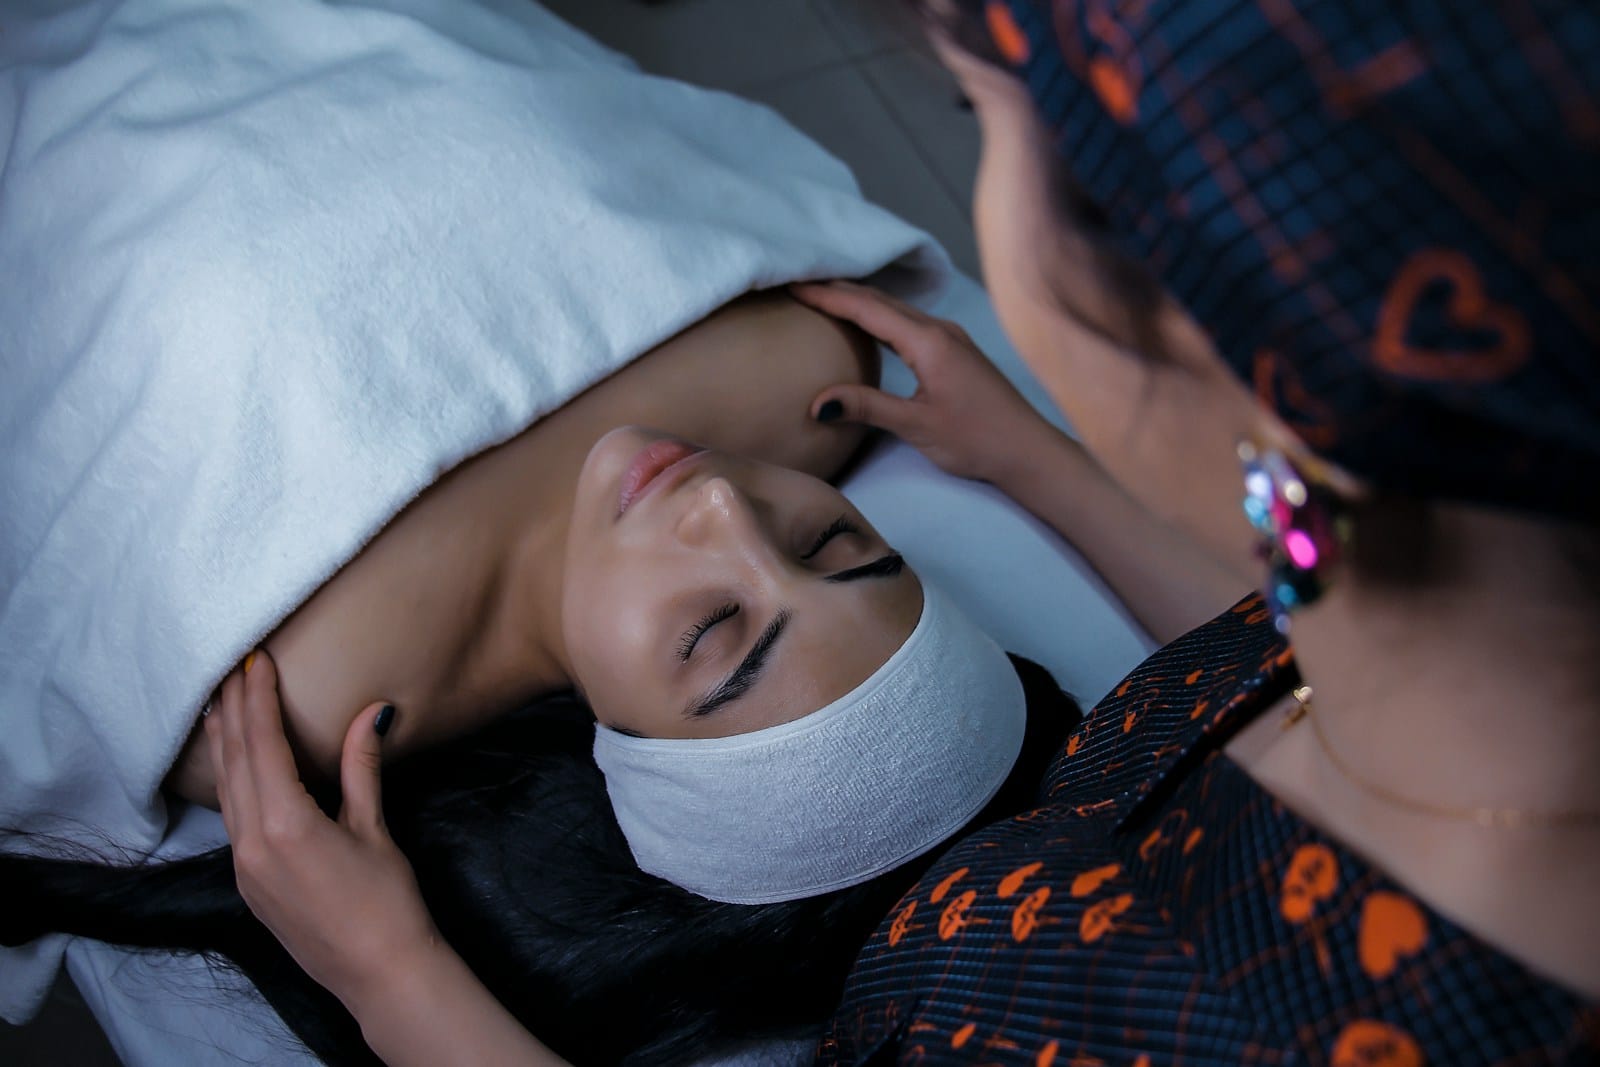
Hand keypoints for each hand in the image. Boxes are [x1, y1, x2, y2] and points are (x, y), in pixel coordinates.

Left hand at [205, 650, 436, 1012]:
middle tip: (230, 669)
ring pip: (225, 791)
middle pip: (234, 763)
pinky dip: (229, 781)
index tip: (256, 661)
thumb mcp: (375, 829)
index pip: (263, 745)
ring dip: (223, 745)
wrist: (378, 973)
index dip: (257, 699)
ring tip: (220, 705)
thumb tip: (372, 713)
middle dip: (231, 713)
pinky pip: (230, 818)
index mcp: (285, 824)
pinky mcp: (248, 882)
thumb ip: (362, 768)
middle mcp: (252, 844)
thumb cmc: (386, 903)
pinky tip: (234, 766)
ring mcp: (244, 866)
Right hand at [791, 280, 1059, 483]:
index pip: (868, 309)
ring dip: (859, 300)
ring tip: (822, 298)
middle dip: (838, 290)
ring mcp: (950, 337)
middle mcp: (939, 329)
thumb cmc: (977, 439)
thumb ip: (867, 407)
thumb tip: (817, 402)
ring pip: (895, 308)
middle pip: (880, 300)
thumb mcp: (916, 426)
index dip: (828, 296)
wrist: (1028, 450)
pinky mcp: (954, 350)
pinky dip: (879, 316)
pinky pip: (908, 321)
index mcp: (928, 341)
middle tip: (798, 284)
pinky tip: (866, 323)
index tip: (793, 285)